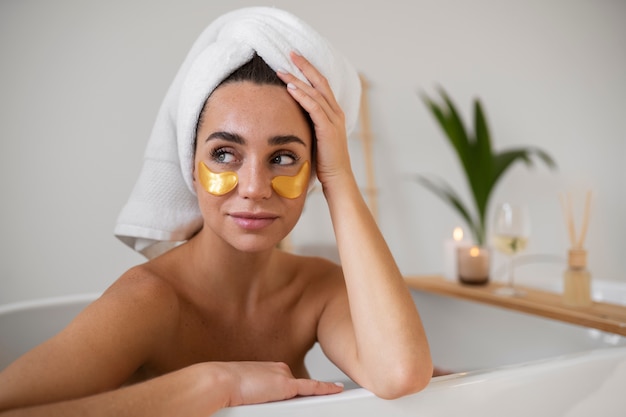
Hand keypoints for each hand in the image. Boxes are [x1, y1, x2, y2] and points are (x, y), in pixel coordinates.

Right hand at [216, 361, 343, 406]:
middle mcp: (279, 369)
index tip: (292, 394)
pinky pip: (312, 388)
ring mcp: (284, 376)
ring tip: (293, 401)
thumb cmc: (224, 386)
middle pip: (295, 387)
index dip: (288, 389)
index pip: (286, 380)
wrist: (220, 381)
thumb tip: (257, 400)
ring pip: (302, 390)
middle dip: (293, 396)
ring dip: (304, 398)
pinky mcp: (287, 385)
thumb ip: (255, 390)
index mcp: (269, 368)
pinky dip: (326, 388)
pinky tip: (337, 390)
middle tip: (279, 403)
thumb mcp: (242, 386)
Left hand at [276, 52, 352, 187]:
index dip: (309, 70)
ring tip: (282, 69)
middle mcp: (336, 113)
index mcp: (334, 114)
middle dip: (305, 66)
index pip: (321, 86)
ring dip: (298, 79)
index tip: (294, 60)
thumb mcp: (315, 138)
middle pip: (320, 82)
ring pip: (316, 92)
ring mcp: (333, 120)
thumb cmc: (324, 163)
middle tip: (290, 53)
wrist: (337, 179)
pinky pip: (314, 107)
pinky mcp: (328, 129)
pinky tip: (290, 87)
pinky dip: (302, 96)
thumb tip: (290, 119)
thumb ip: (307, 125)